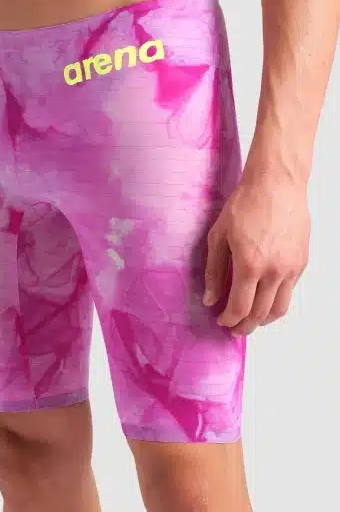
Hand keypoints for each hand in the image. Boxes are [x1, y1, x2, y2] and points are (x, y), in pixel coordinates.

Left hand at [203, 167, 309, 335]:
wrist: (276, 184)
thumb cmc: (244, 205)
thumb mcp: (218, 236)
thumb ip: (214, 271)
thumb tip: (210, 299)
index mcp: (249, 265)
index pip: (240, 307)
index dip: (229, 319)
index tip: (221, 321)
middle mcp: (274, 271)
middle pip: (261, 314)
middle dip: (246, 326)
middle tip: (234, 328)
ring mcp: (291, 267)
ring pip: (280, 308)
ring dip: (264, 319)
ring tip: (251, 319)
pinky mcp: (302, 261)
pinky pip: (290, 291)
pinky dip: (276, 300)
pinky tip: (264, 296)